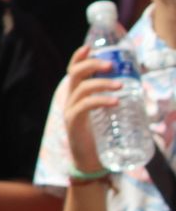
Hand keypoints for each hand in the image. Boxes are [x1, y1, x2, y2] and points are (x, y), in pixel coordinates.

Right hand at [62, 45, 114, 174]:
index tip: (90, 47)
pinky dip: (100, 101)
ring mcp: (70, 111)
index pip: (73, 71)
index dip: (79, 57)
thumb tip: (140, 92)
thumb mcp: (107, 117)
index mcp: (77, 96)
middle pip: (74, 75)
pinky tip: (115, 102)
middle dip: (92, 65)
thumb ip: (114, 103)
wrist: (90, 164)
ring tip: (121, 86)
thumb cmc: (101, 139)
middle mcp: (70, 100)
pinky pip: (84, 106)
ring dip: (102, 84)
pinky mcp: (73, 123)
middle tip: (111, 66)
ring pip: (81, 89)